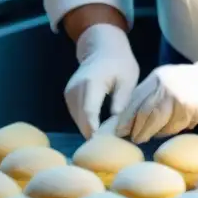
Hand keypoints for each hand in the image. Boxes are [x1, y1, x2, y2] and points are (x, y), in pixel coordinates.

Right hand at [64, 24, 139, 138]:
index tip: (101, 145)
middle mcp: (75, 88)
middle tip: (108, 148)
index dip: (93, 130)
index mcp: (91, 83)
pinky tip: (98, 128)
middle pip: (81, 118)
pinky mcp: (69, 95)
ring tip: (106, 140)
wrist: (104, 49)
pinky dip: (86, 122)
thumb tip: (116, 122)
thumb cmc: (120, 64)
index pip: (89, 112)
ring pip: (77, 119)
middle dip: (93, 134)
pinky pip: (76, 114)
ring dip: (89, 129)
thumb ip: (122, 100)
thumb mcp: (128, 80)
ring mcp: (69, 92)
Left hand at [115, 46, 197, 142]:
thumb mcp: (171, 81)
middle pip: (141, 113)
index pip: (134, 100)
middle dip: (135, 128)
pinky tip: (173, 129)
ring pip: (156, 122)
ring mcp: (176, 96)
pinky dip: (170, 131)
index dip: (125, 118)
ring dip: (151, 133)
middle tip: (133, 138)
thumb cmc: (197, 83)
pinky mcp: (188, 107)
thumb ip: (154, 95)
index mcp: (157, 78)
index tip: (119, 131)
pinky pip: (173, 126)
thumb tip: (135, 119)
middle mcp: (163, 85)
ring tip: (149, 137)